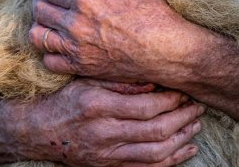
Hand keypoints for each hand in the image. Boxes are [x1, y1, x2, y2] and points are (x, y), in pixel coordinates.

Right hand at [21, 78, 202, 165]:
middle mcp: (104, 132)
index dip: (171, 99)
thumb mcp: (86, 79)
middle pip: (156, 130)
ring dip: (182, 139)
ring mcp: (107, 154)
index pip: (146, 106)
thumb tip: (152, 79)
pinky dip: (172, 161)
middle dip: (182, 118)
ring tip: (196, 124)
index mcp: (99, 105)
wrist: (40, 131)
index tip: (185, 89)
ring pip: (156, 153)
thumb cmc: (66, 98)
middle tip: (198, 106)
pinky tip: (186, 150)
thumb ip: (118, 79)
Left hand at [29, 0, 198, 83]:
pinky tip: (60, 43)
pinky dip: (50, 51)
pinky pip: (49, 61)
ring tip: (52, 20)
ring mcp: (76, 48)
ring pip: (37, 36)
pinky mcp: (81, 67)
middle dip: (43, 1)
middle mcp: (74, 24)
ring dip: (41, 25)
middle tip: (54, 0)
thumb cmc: (149, 9)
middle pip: (39, 10)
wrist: (165, 48)